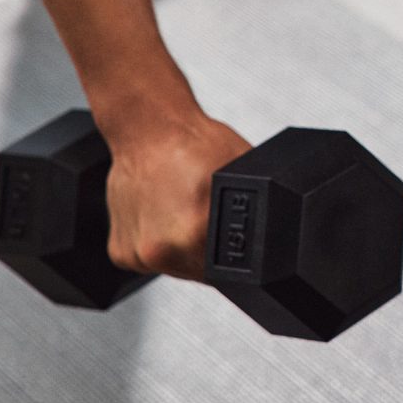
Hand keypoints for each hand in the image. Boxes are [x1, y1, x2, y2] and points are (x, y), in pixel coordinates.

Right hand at [103, 109, 251, 280]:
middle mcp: (162, 251)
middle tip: (206, 214)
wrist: (148, 127)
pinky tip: (163, 215)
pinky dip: (158, 242)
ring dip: (183, 250)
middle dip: (211, 254)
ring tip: (184, 211)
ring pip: (176, 268)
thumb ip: (259, 214)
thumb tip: (281, 235)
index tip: (235, 238)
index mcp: (194, 235)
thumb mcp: (247, 178)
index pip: (230, 275)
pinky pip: (150, 259)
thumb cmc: (196, 144)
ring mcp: (139, 254)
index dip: (238, 259)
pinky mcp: (121, 252)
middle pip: (202, 274)